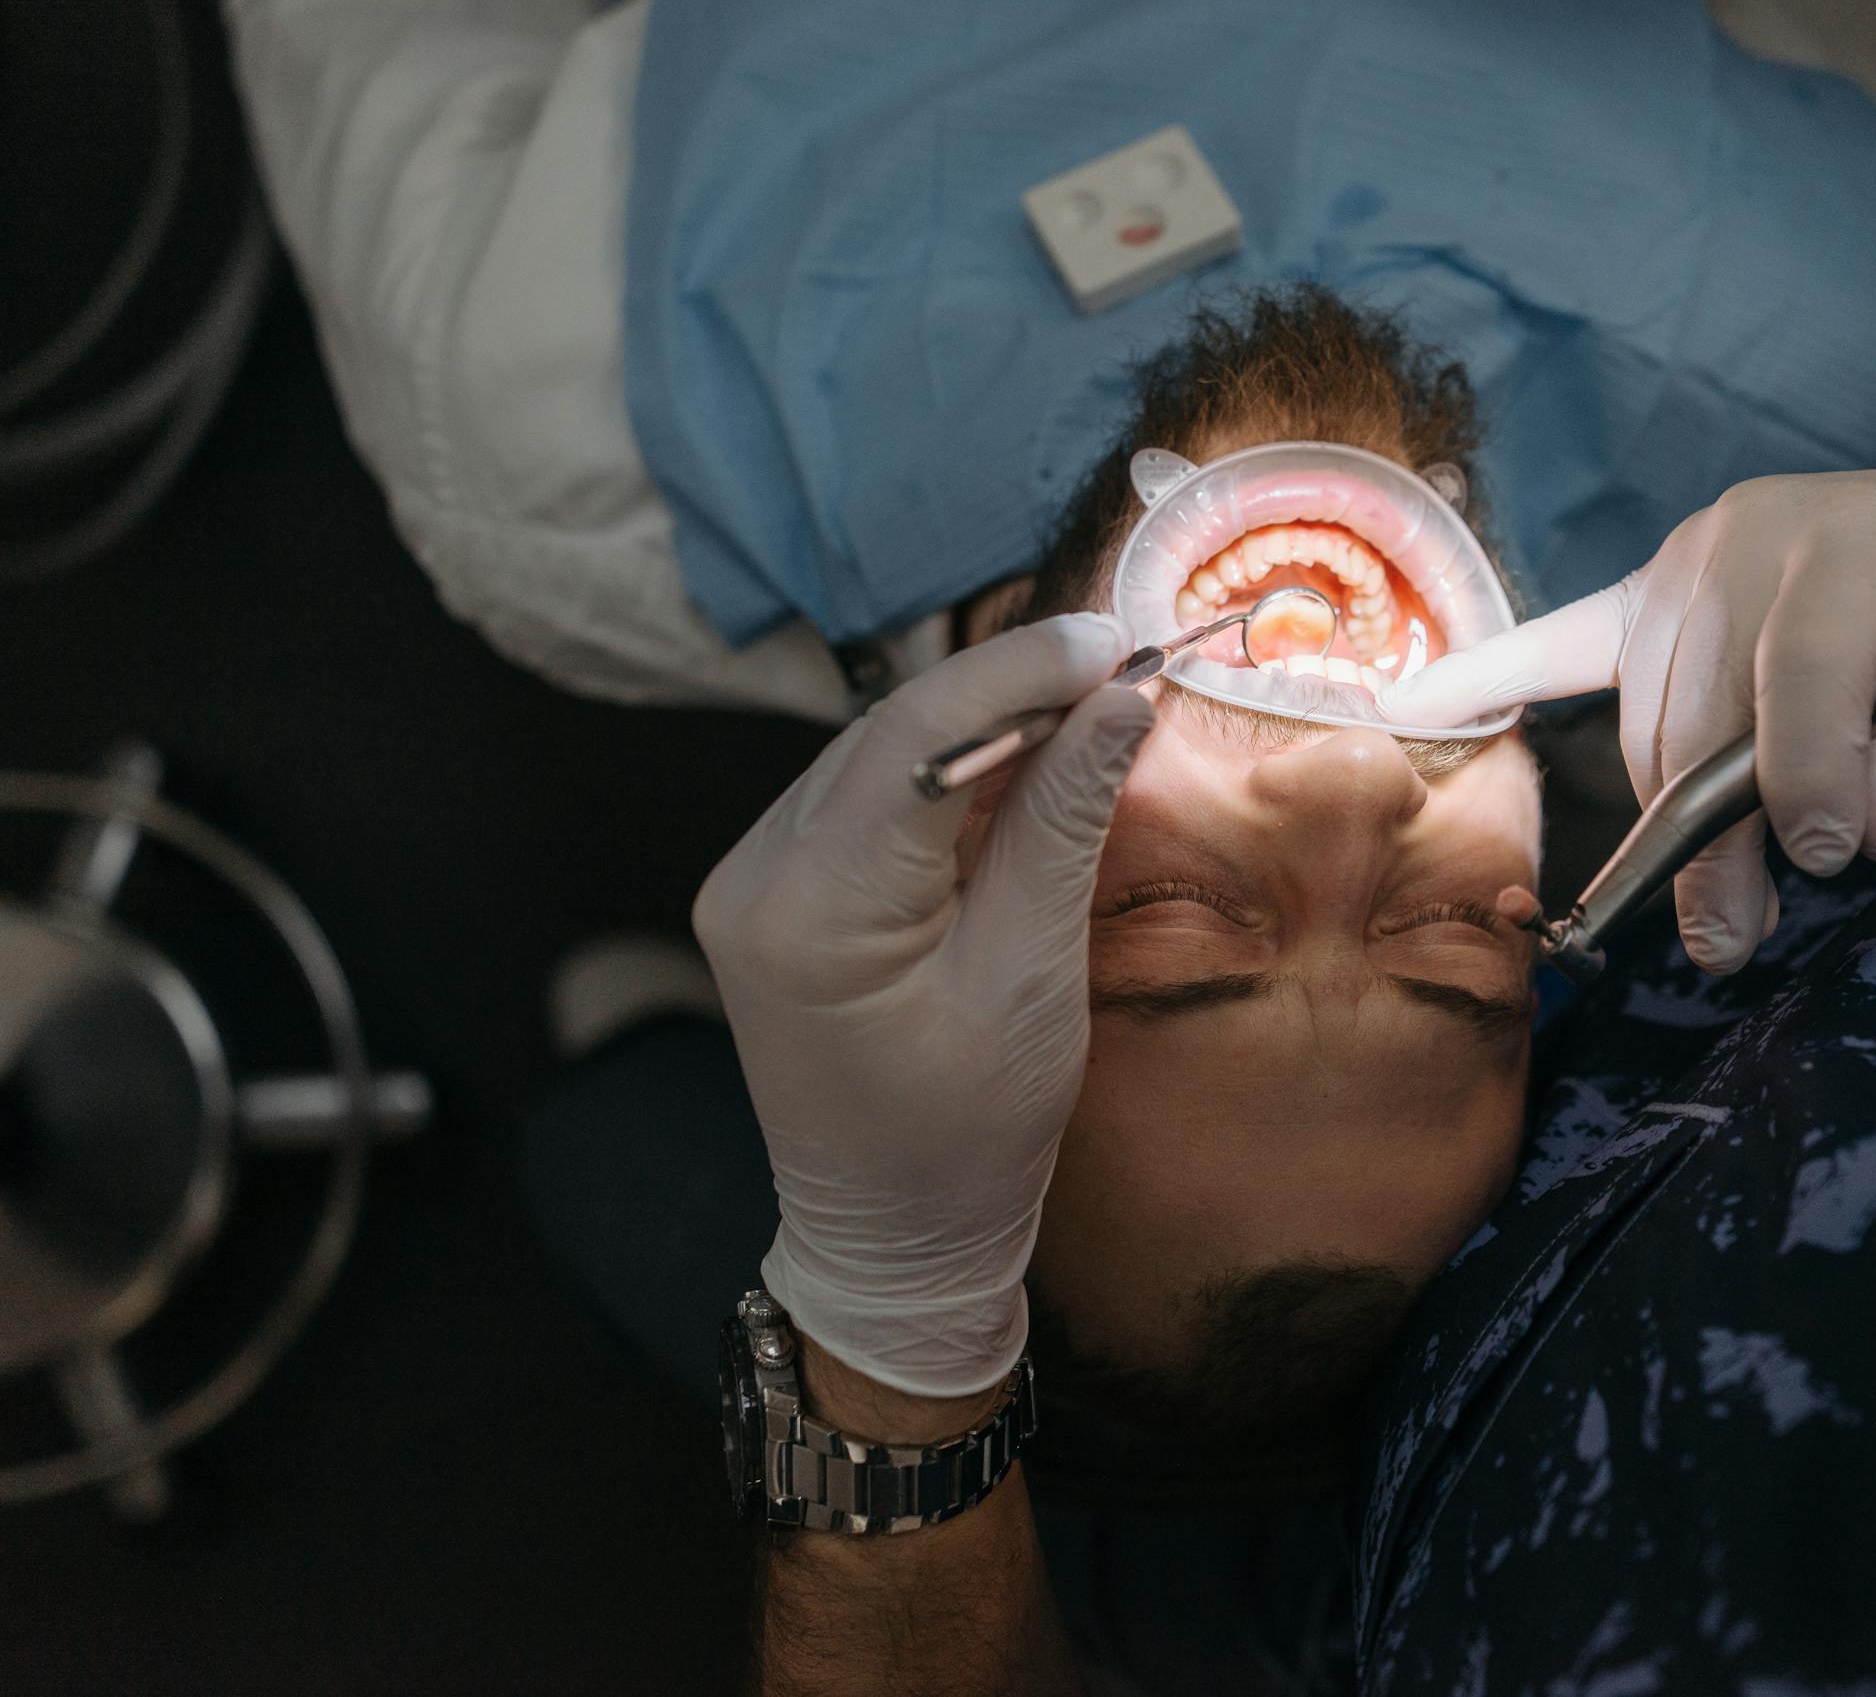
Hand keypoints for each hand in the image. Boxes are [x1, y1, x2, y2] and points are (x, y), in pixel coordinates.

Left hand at [694, 615, 1153, 1397]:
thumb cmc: (968, 1137)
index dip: (1023, 673)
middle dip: (1011, 686)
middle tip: (1124, 656)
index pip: (919, 740)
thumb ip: (1062, 826)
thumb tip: (1117, 699)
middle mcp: (754, 877)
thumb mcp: (1032, 979)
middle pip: (893, 734)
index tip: (1120, 637)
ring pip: (880, 754)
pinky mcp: (774, 891)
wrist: (891, 1238)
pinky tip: (1023, 761)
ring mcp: (751, 881)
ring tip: (1091, 700)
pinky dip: (948, 771)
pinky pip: (867, 798)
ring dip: (983, 720)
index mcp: (809, 912)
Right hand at [1379, 462, 1875, 971]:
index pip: (1803, 662)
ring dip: (1668, 816)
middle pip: (1701, 709)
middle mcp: (1754, 531)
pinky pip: (1560, 640)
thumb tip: (1866, 836)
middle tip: (1738, 939)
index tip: (1829, 854)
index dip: (1810, 768)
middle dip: (1720, 837)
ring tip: (1716, 906)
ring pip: (1645, 718)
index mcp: (1859, 531)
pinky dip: (1491, 674)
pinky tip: (1418, 704)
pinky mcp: (1658, 591)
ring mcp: (1691, 557)